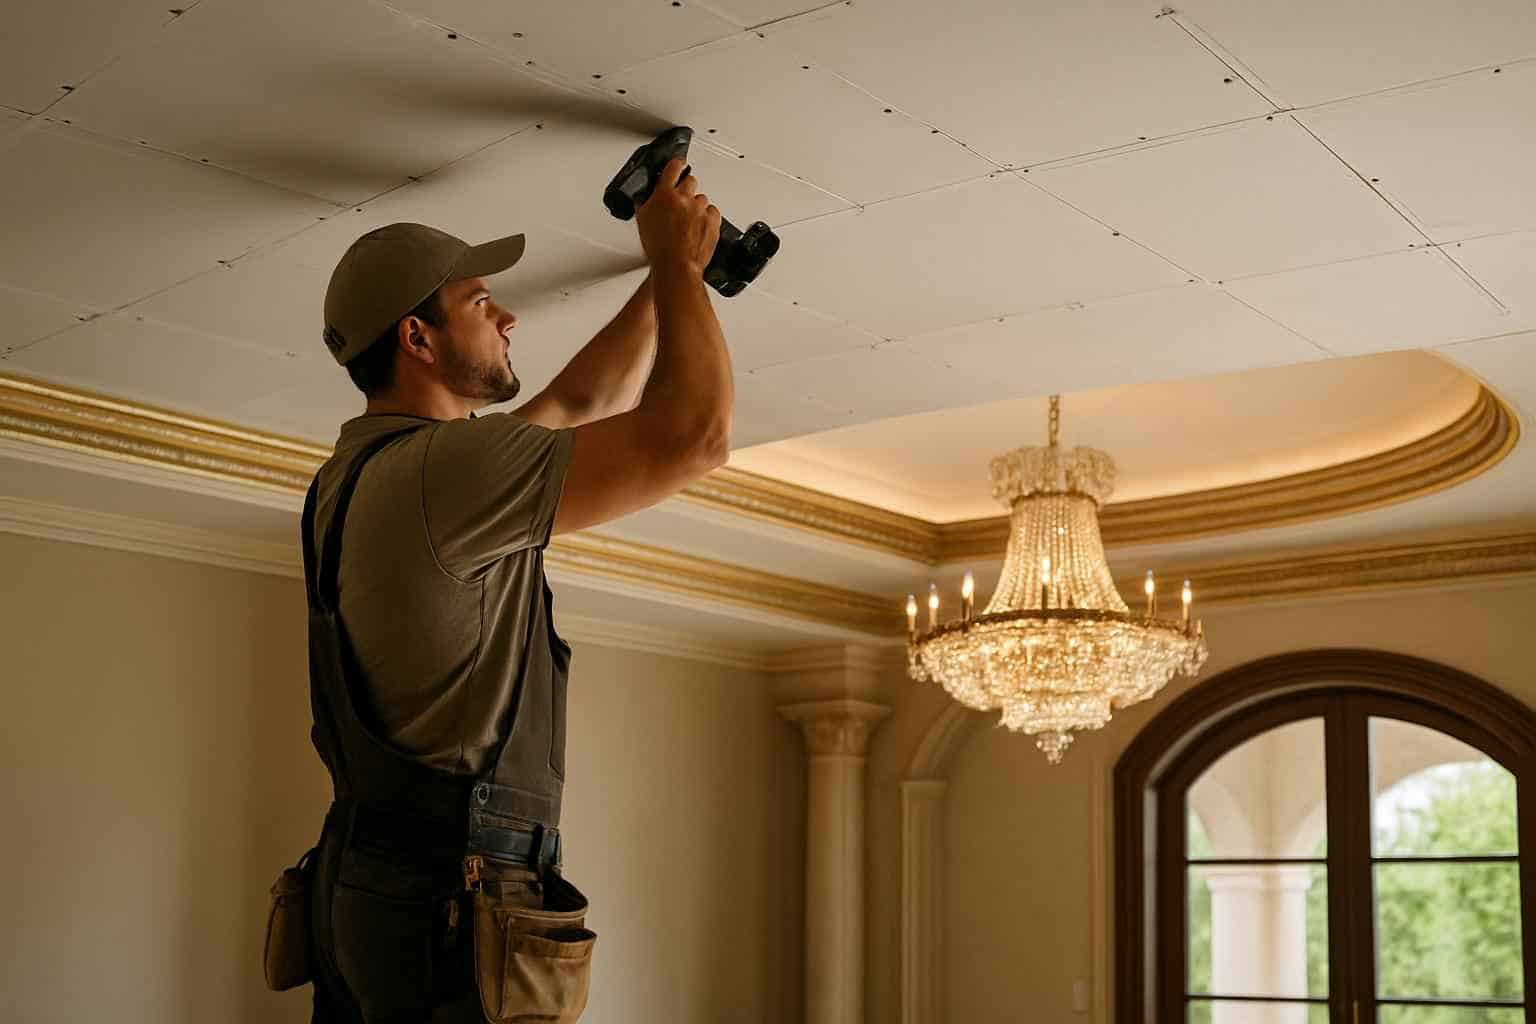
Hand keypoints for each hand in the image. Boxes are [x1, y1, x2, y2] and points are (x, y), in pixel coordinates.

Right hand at [635, 158, 720, 277]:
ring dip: (696, 205)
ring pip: (702, 198)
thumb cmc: (659, 248)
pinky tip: (699, 226)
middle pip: (691, 181)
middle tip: (681, 202)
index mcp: (664, 194)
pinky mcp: (712, 220)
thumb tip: (644, 198)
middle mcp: (684, 198)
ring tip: (688, 221)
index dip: (677, 164)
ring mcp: (700, 209)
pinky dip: (707, 217)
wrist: (676, 265)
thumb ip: (645, 203)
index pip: (674, 167)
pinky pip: (712, 212)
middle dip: (686, 188)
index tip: (679, 163)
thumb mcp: (642, 221)